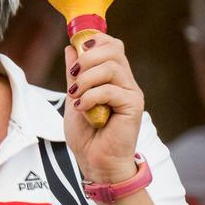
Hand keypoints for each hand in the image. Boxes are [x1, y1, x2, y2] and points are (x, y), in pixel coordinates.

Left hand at [63, 35, 144, 183]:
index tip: (75, 54)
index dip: (94, 41)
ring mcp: (131, 92)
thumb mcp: (74, 98)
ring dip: (86, 79)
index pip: (111, 44)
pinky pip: (111, 90)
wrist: (96, 163)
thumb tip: (71, 48)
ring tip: (76, 96)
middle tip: (72, 76)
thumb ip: (74, 75)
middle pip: (114, 49)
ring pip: (110, 67)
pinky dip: (91, 97)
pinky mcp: (133, 106)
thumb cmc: (87, 135)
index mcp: (113, 77)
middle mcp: (125, 81)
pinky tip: (82, 108)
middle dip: (87, 58)